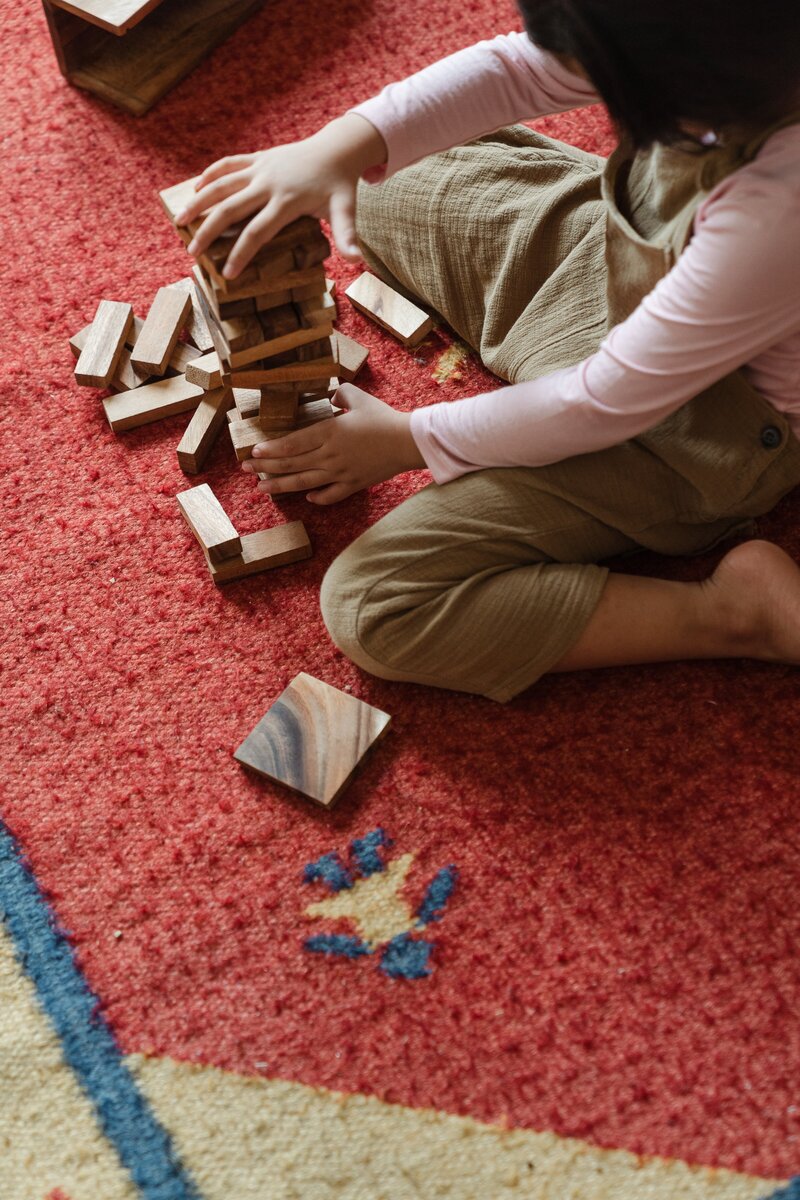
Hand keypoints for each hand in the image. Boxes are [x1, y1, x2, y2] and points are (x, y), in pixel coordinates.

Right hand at [173, 114, 387, 277]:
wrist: (336, 148)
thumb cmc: (339, 185)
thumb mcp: (346, 210)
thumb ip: (347, 236)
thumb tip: (358, 262)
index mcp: (286, 201)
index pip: (258, 232)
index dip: (241, 254)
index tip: (227, 275)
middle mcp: (268, 183)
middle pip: (230, 209)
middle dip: (209, 232)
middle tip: (192, 254)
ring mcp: (259, 168)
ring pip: (221, 184)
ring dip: (198, 202)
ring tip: (178, 221)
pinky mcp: (256, 158)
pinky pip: (228, 165)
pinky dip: (209, 175)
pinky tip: (194, 189)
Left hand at [241, 384, 425, 503]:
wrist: (407, 441)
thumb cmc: (383, 417)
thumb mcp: (358, 397)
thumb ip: (340, 394)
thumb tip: (331, 396)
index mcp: (329, 432)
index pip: (292, 443)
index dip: (271, 450)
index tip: (254, 453)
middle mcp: (330, 454)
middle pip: (292, 464)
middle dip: (266, 467)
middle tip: (247, 470)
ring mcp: (341, 472)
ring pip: (305, 482)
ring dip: (281, 486)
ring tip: (263, 488)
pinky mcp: (354, 484)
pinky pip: (331, 495)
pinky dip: (318, 498)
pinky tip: (307, 497)